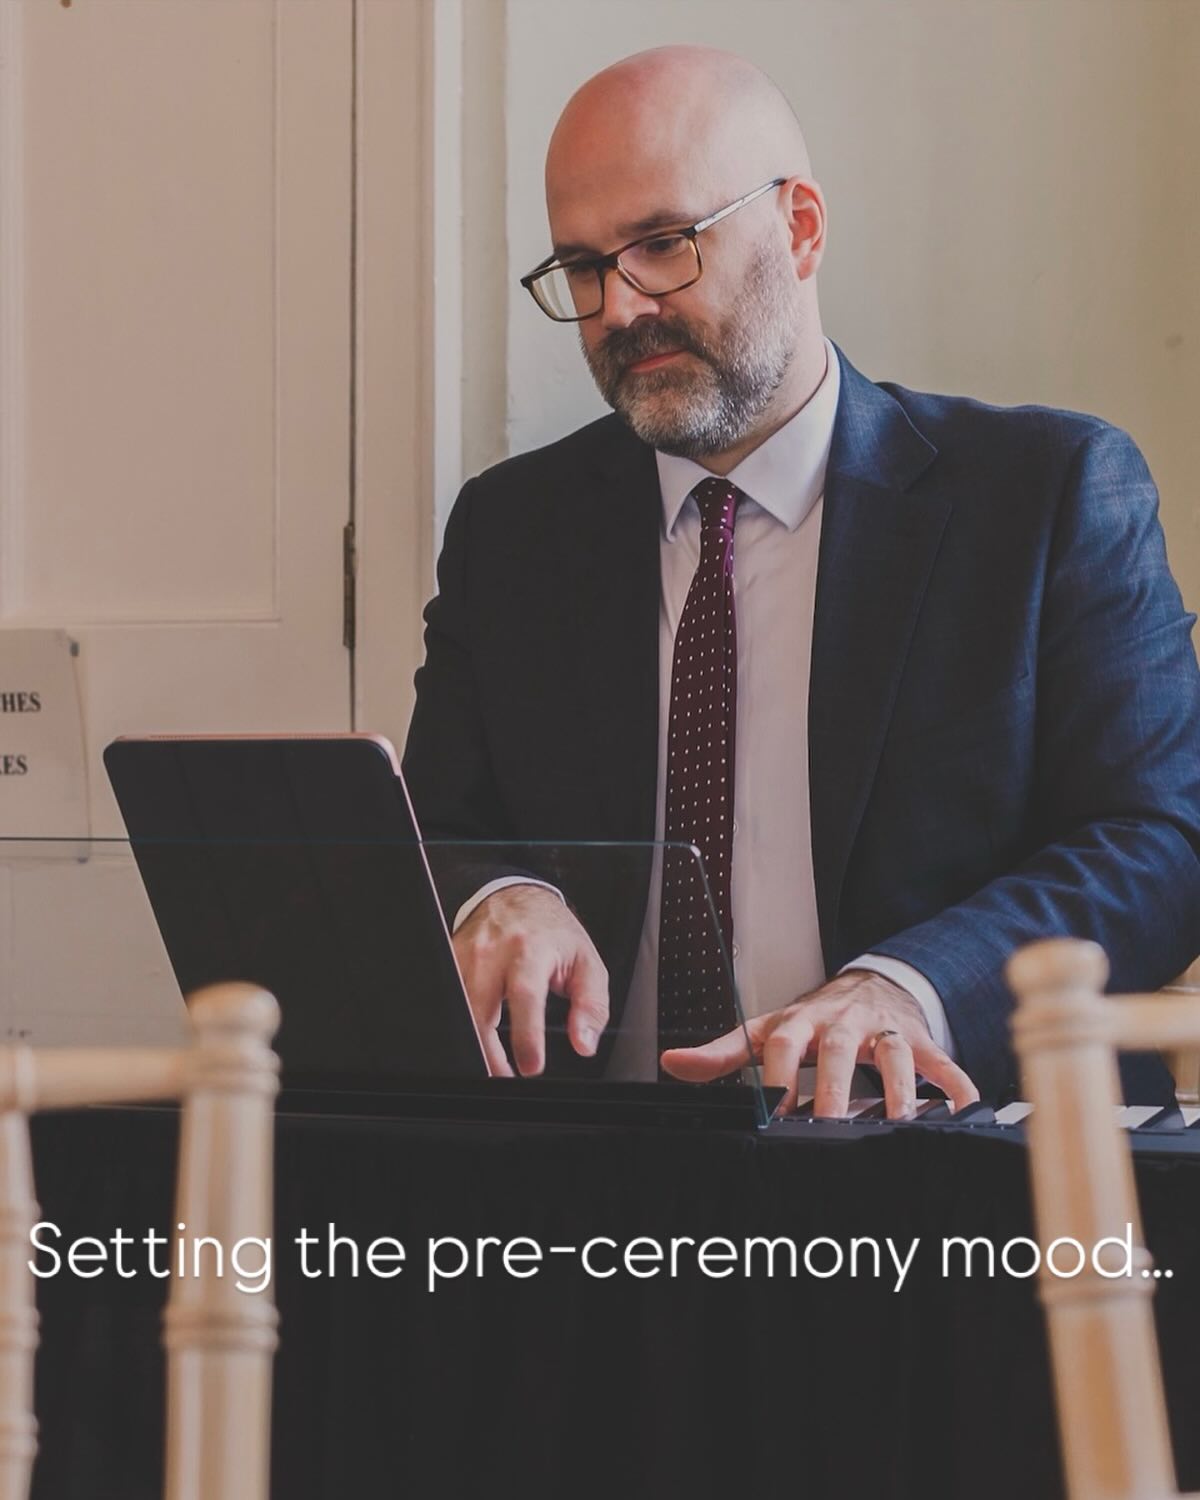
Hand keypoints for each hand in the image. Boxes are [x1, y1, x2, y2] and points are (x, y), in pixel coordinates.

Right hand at [452, 885, 608, 1076]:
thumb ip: (591, 1005)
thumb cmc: (553, 933)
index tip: (530, 1066)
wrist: (517, 896)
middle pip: (481, 1010)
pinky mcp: (451, 959)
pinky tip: (480, 1036)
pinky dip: (464, 1023)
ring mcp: (466, 954)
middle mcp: (493, 950)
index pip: (524, 996)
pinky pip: (452, 999)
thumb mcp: (587, 963)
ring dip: (477, 1042)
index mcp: (530, 948)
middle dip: (491, 1053)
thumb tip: (584, 1043)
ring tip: (496, 1062)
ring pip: (461, 1009)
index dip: (526, 1036)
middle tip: (507, 1075)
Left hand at [659, 970, 977, 1118]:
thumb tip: (672, 1065)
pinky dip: (956, 1085)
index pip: (782, 1044)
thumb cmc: (812, 1019)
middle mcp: (842, 1024)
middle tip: (829, 1124)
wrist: (870, 983)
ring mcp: (885, 1030)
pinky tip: (963, 1112)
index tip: (771, 1113)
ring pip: (895, 1055)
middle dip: (834, 1087)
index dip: (776, 1076)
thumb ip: (722, 1053)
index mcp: (800, 1022)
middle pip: (838, 1052)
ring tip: (898, 1122)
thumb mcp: (766, 1030)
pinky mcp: (921, 1040)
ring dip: (899, 1088)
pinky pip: (943, 1062)